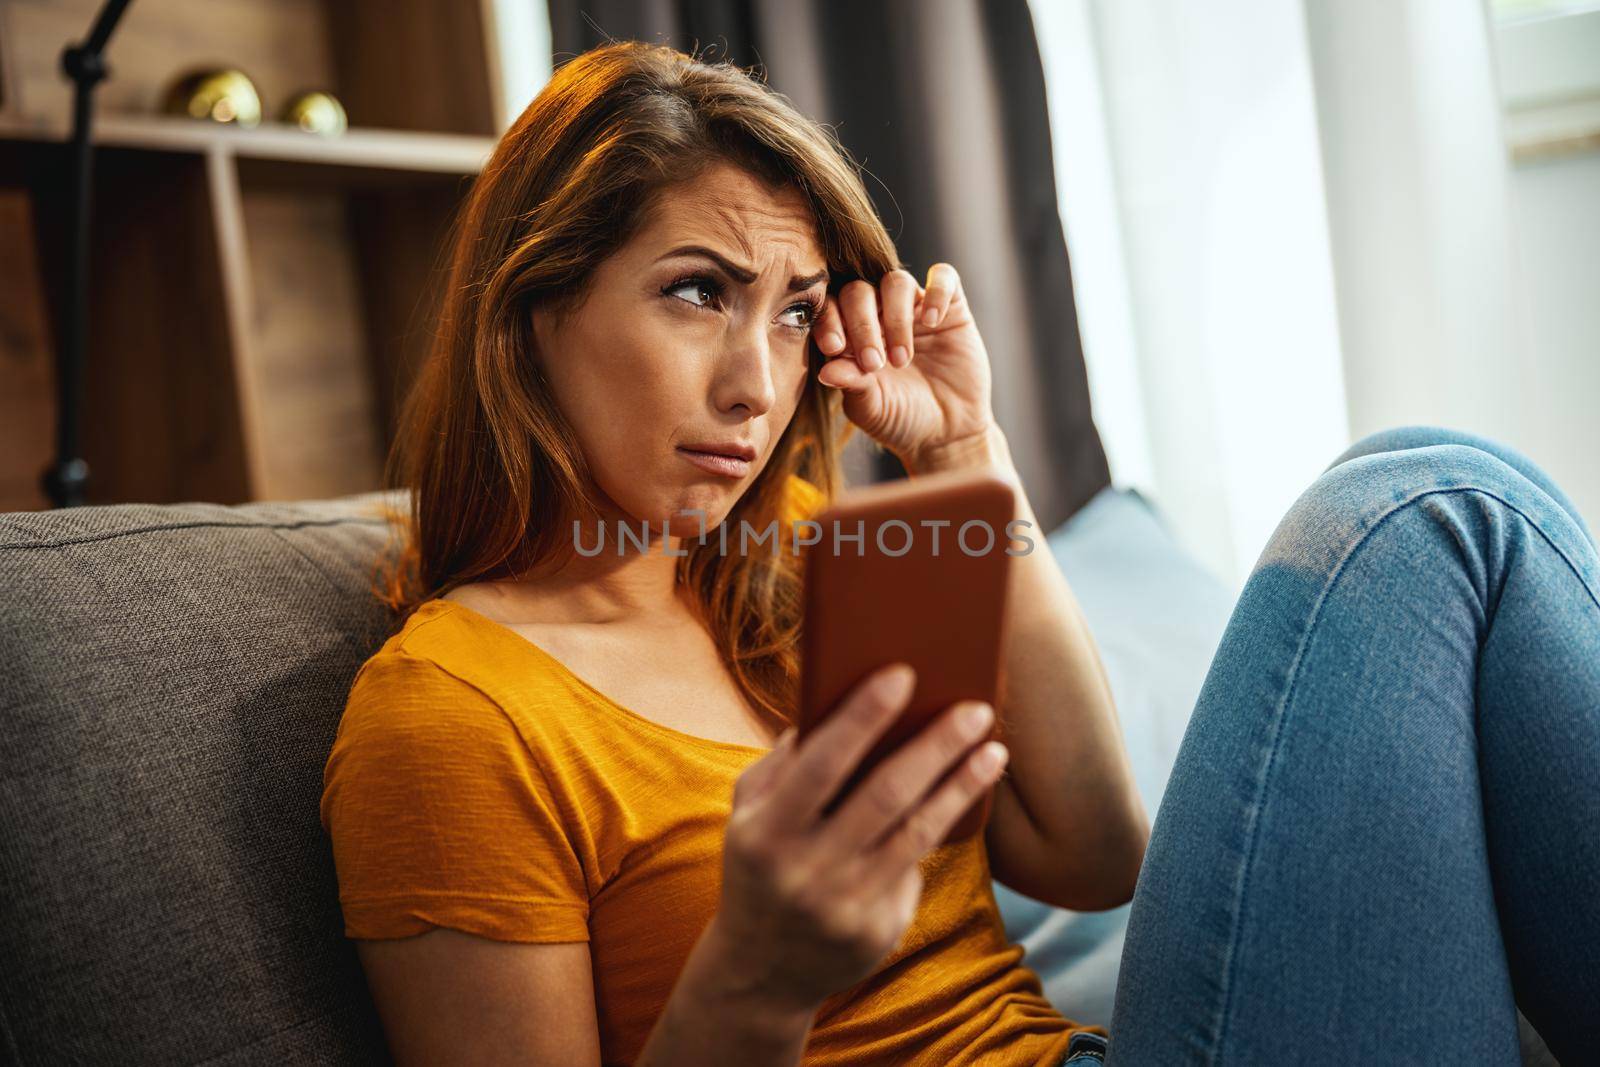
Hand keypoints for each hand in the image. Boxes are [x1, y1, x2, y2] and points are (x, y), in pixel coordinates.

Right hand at [707, 663, 1009, 1016]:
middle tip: (976, 708)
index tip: (904, 674)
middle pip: (886, 795)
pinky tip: (965, 794)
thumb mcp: (748, 814)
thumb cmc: (759, 864)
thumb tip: (835, 704)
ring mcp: (844, 906)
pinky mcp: (877, 931)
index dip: (864, 716)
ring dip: (961, 785)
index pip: (822, 763)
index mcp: (766, 831)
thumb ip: (782, 763)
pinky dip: (940, 825)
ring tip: (994, 749)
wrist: (760, 971)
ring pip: (917, 832)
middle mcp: (804, 871)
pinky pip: (916, 866)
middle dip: (936, 746)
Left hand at [812, 264, 997, 471]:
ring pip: (897, 282)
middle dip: (862, 325)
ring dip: (896, 318)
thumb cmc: (901, 418)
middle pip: (860, 292)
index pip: (831, 309)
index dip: (829, 322)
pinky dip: (937, 292)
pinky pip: (944, 277)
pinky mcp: (951, 307)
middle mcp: (880, 314)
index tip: (833, 347)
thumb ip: (850, 384)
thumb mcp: (871, 407)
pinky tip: (933, 322)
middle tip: (874, 363)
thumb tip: (825, 371)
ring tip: (901, 359)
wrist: (948, 431)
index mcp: (851, 334)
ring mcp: (915, 307)